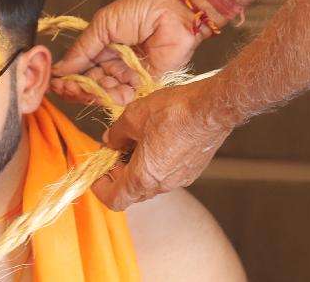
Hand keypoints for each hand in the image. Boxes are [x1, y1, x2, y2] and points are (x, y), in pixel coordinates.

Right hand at [51, 0, 202, 106]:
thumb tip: (59, 69)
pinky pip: (128, 97)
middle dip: (80, 89)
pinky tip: (121, 89)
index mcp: (101, 47)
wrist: (175, 12)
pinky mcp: (146, 84)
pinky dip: (121, 96)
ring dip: (101, 92)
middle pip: (90, 84)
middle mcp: (113, 63)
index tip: (57, 85)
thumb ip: (82, 49)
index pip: (78, 68)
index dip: (67, 78)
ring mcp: (129, 74)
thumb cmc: (140, 9)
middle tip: (74, 89)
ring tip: (104, 84)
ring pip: (106, 93)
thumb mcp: (104, 24)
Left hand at [93, 77, 234, 209]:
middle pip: (132, 191)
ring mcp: (180, 179)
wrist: (212, 109)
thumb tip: (110, 141)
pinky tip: (157, 137)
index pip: (115, 199)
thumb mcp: (133, 116)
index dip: (101, 188)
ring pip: (150, 182)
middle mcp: (162, 185)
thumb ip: (116, 133)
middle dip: (119, 173)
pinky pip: (167, 173)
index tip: (97, 172)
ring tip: (136, 139)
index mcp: (144, 177)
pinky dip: (156, 162)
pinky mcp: (192, 169)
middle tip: (115, 149)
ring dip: (138, 167)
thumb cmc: (174, 112)